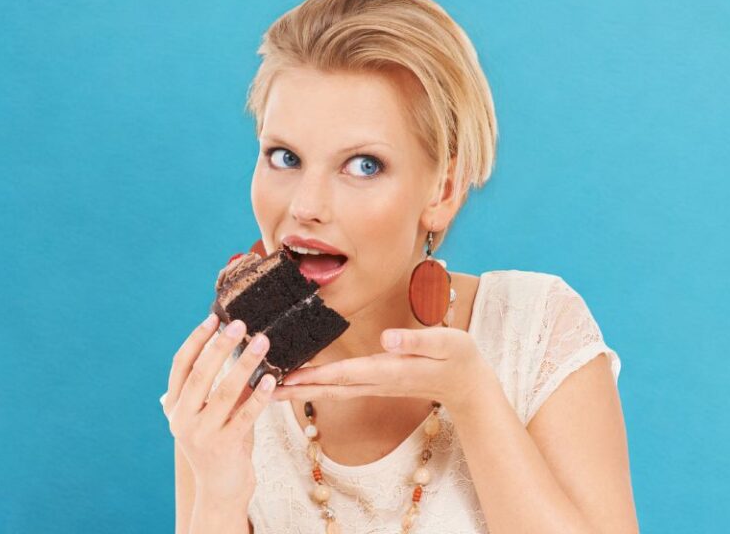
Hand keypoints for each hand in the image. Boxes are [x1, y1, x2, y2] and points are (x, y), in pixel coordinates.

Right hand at [160, 314, 276, 502]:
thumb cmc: (219, 439)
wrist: (220, 487)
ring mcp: (201, 434)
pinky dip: (258, 396)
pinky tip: (270, 378)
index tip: (214, 318)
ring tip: (262, 341)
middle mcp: (182, 419)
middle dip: (221, 346)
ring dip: (245, 364)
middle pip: (201, 374)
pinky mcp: (225, 447)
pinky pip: (245, 416)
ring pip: (225, 392)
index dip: (196, 340)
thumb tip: (240, 342)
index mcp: (174, 405)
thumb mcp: (210, 411)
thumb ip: (217, 383)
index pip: (181, 365)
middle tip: (241, 324)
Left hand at [273, 327, 494, 414]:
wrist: (468, 385)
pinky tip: (302, 382)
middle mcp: (377, 381)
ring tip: (271, 388)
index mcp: (390, 370)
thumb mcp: (445, 342)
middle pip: (329, 387)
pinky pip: (340, 386)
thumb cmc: (459, 358)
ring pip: (331, 390)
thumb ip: (416, 340)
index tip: (287, 378)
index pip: (345, 374)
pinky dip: (316, 385)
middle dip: (296, 388)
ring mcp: (375, 385)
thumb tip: (387, 338)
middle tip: (262, 388)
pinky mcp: (376, 382)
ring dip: (301, 389)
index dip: (314, 375)